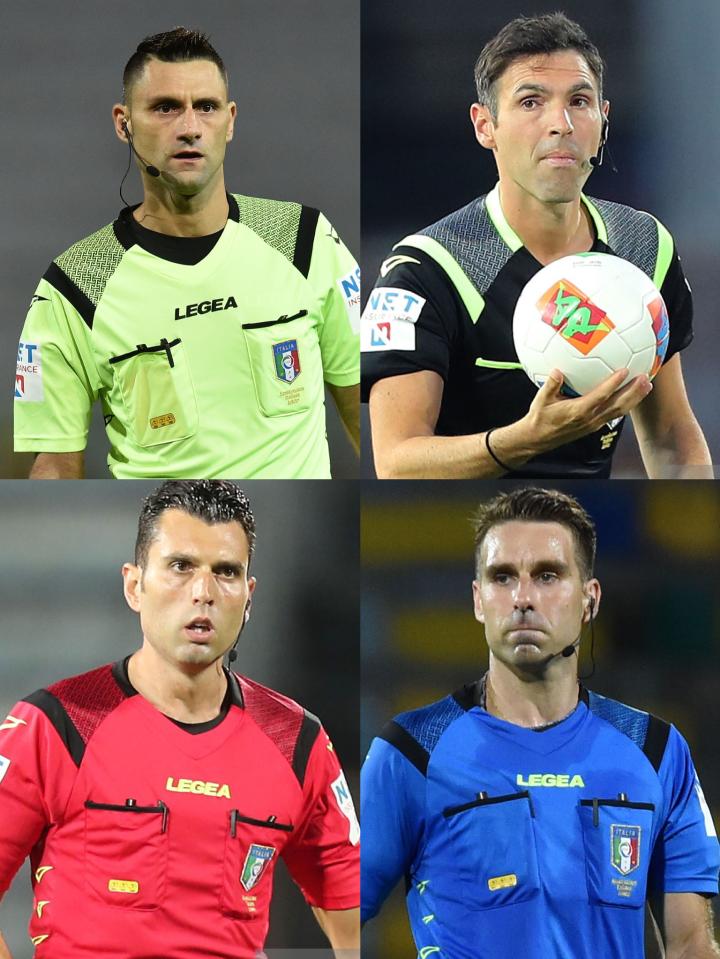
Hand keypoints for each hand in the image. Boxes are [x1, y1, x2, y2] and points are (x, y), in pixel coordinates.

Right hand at [522, 367, 652, 452]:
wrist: (537, 439)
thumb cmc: (539, 418)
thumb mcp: (541, 400)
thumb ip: (551, 385)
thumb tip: (557, 371)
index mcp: (578, 411)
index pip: (600, 396)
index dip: (613, 384)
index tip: (625, 370)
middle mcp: (589, 419)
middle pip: (617, 405)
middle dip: (633, 392)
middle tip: (646, 379)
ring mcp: (593, 424)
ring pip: (619, 411)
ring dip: (634, 399)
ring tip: (647, 386)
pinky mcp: (594, 426)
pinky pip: (613, 414)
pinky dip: (625, 404)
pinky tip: (632, 396)